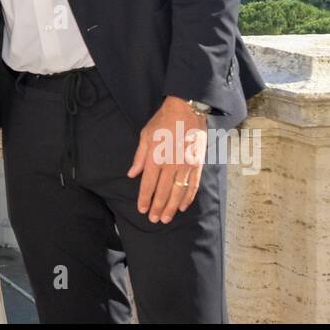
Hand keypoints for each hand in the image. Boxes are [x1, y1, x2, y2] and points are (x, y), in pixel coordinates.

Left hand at [127, 95, 206, 223]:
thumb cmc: (163, 121)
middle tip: (154, 220)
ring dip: (171, 207)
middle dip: (157, 208)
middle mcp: (170, 164)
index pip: (148, 185)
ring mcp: (186, 165)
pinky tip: (182, 206)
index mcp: (155, 157)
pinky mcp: (197, 164)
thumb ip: (139, 157)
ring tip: (166, 218)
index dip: (144, 199)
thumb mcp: (145, 135)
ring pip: (178, 192)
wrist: (187, 109)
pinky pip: (193, 185)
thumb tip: (132, 174)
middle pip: (163, 192)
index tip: (142, 210)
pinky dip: (188, 198)